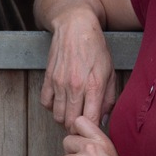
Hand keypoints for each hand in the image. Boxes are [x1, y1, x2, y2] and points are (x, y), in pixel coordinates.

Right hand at [40, 16, 116, 132]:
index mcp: (94, 85)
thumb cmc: (96, 48)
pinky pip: (45, 103)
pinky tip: (61, 100)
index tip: (93, 128)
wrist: (75, 26)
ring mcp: (59, 82)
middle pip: (71, 123)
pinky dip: (52, 107)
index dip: (91, 129)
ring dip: (65, 119)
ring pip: (57, 116)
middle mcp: (75, 86)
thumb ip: (108, 98)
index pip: (90, 121)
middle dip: (77, 127)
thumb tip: (102, 120)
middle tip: (82, 123)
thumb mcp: (110, 72)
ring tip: (72, 112)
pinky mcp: (48, 78)